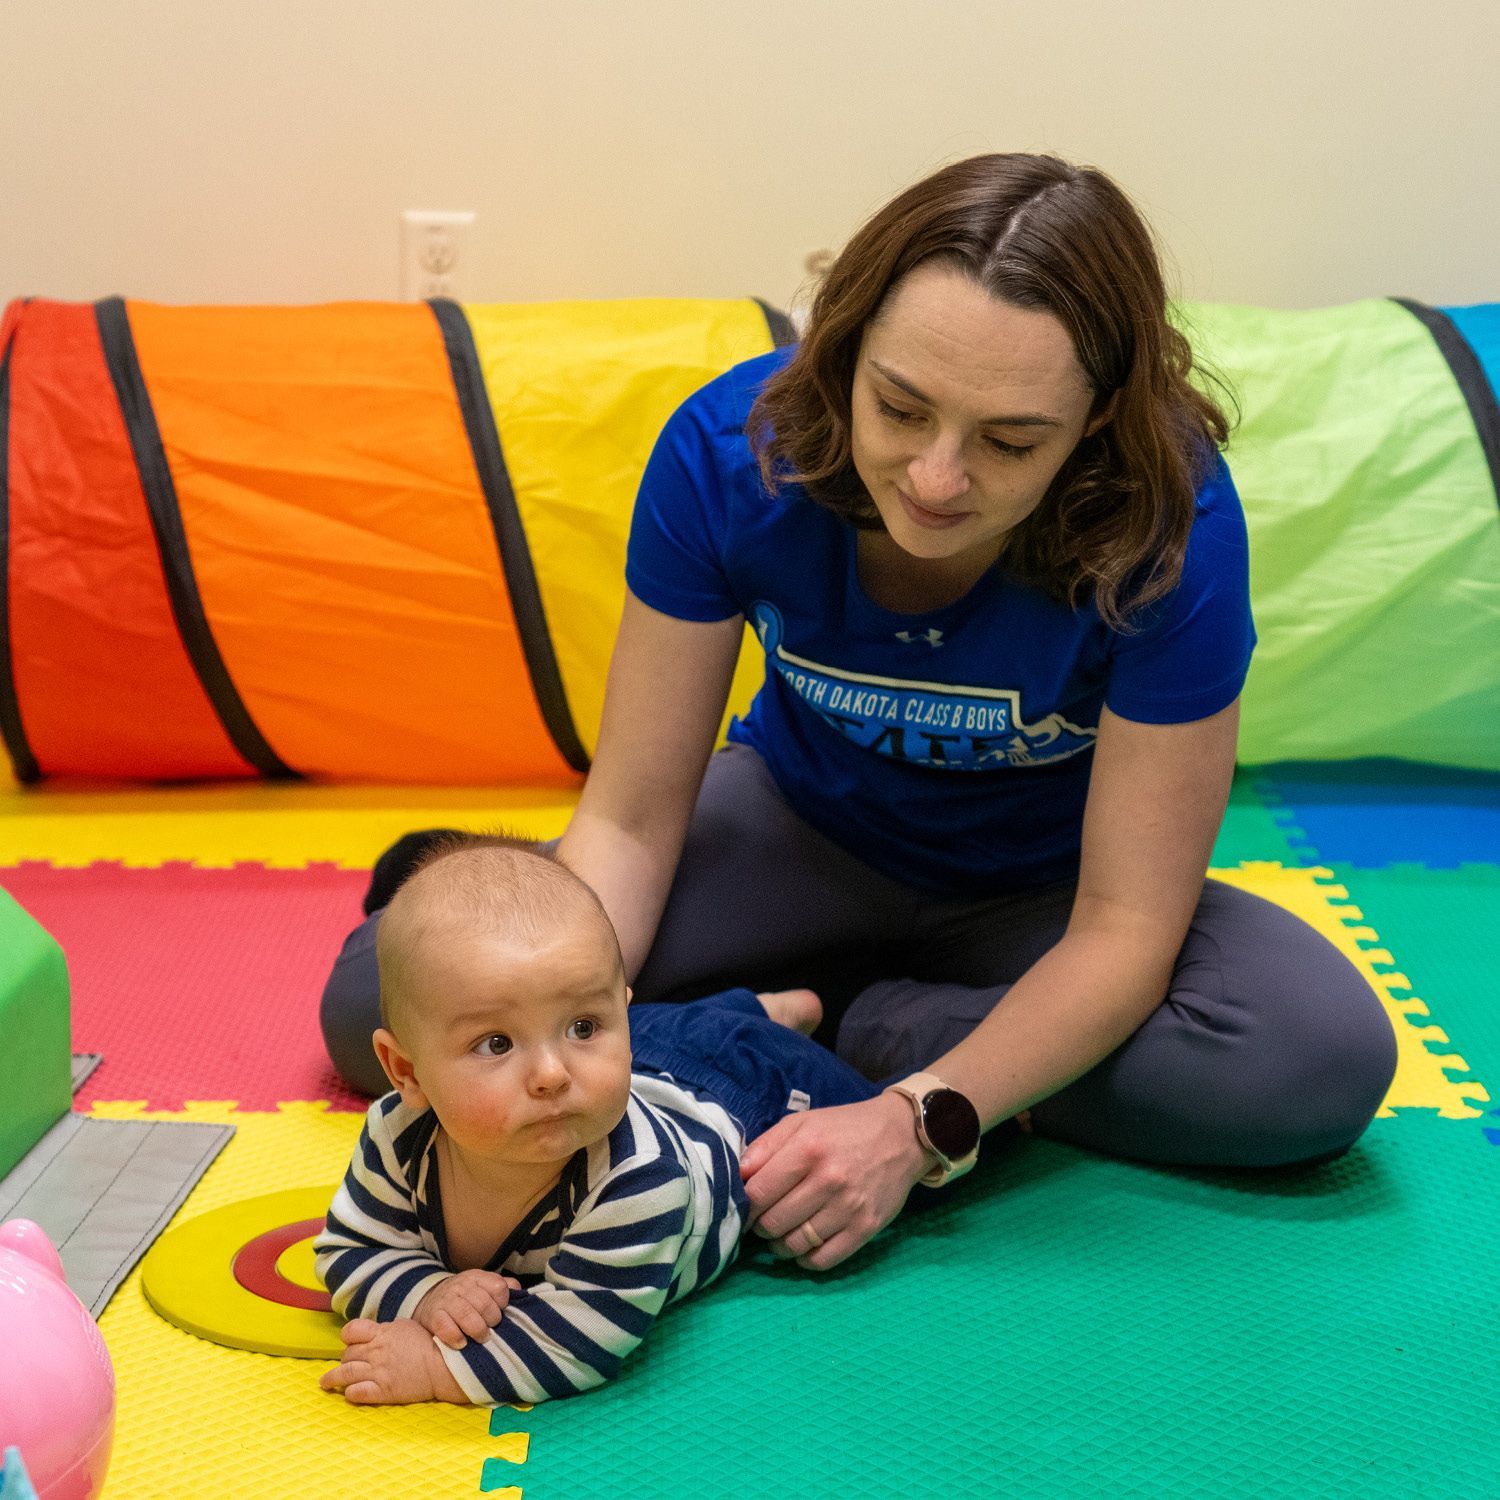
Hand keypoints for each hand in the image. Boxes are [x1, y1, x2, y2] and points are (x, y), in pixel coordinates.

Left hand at [320, 1318, 469, 1404]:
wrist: (443, 1364)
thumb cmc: (429, 1343)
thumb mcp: (407, 1326)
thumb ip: (387, 1329)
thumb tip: (377, 1332)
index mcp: (382, 1333)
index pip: (352, 1331)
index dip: (347, 1337)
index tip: (348, 1343)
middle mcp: (376, 1351)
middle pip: (348, 1354)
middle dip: (344, 1359)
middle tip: (346, 1365)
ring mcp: (378, 1372)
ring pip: (345, 1374)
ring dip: (332, 1379)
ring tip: (325, 1383)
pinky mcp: (383, 1391)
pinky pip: (357, 1393)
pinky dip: (350, 1393)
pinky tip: (348, 1393)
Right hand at [413, 1270, 521, 1348]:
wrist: (432, 1300)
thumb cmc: (465, 1297)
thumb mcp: (483, 1286)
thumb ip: (503, 1287)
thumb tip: (519, 1292)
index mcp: (477, 1277)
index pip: (498, 1287)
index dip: (503, 1302)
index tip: (501, 1311)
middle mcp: (462, 1286)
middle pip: (484, 1303)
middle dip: (492, 1320)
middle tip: (492, 1328)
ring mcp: (446, 1301)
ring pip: (466, 1315)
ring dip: (478, 1330)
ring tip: (482, 1338)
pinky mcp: (433, 1316)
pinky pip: (445, 1327)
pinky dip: (456, 1337)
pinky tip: (462, 1343)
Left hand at [739, 1092, 931, 1270]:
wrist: (901, 1136)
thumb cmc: (844, 1128)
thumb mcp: (802, 1122)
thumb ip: (766, 1146)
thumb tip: (738, 1175)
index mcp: (808, 1149)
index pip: (759, 1193)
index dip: (744, 1205)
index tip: (745, 1206)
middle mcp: (829, 1179)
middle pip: (774, 1222)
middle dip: (760, 1226)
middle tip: (762, 1220)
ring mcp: (849, 1207)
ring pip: (795, 1245)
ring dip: (778, 1245)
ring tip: (779, 1234)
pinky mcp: (866, 1228)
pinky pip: (823, 1260)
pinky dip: (805, 1260)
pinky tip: (803, 1246)